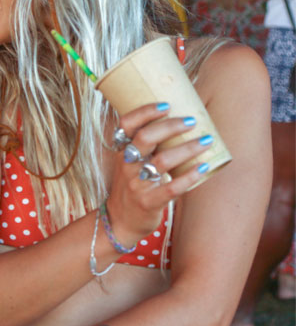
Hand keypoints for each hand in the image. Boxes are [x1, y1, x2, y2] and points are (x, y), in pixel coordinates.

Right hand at [107, 103, 210, 246]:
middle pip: (145, 138)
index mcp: (121, 151)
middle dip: (170, 126)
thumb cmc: (131, 186)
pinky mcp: (149, 202)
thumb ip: (143, 146)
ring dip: (187, 149)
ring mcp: (137, 184)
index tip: (166, 104)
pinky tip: (203, 168)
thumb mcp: (128, 163)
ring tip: (206, 141)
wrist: (120, 221)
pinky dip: (189, 177)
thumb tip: (175, 121)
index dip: (145, 112)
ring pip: (161, 162)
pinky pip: (171, 188)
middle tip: (191, 121)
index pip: (126, 124)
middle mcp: (126, 165)